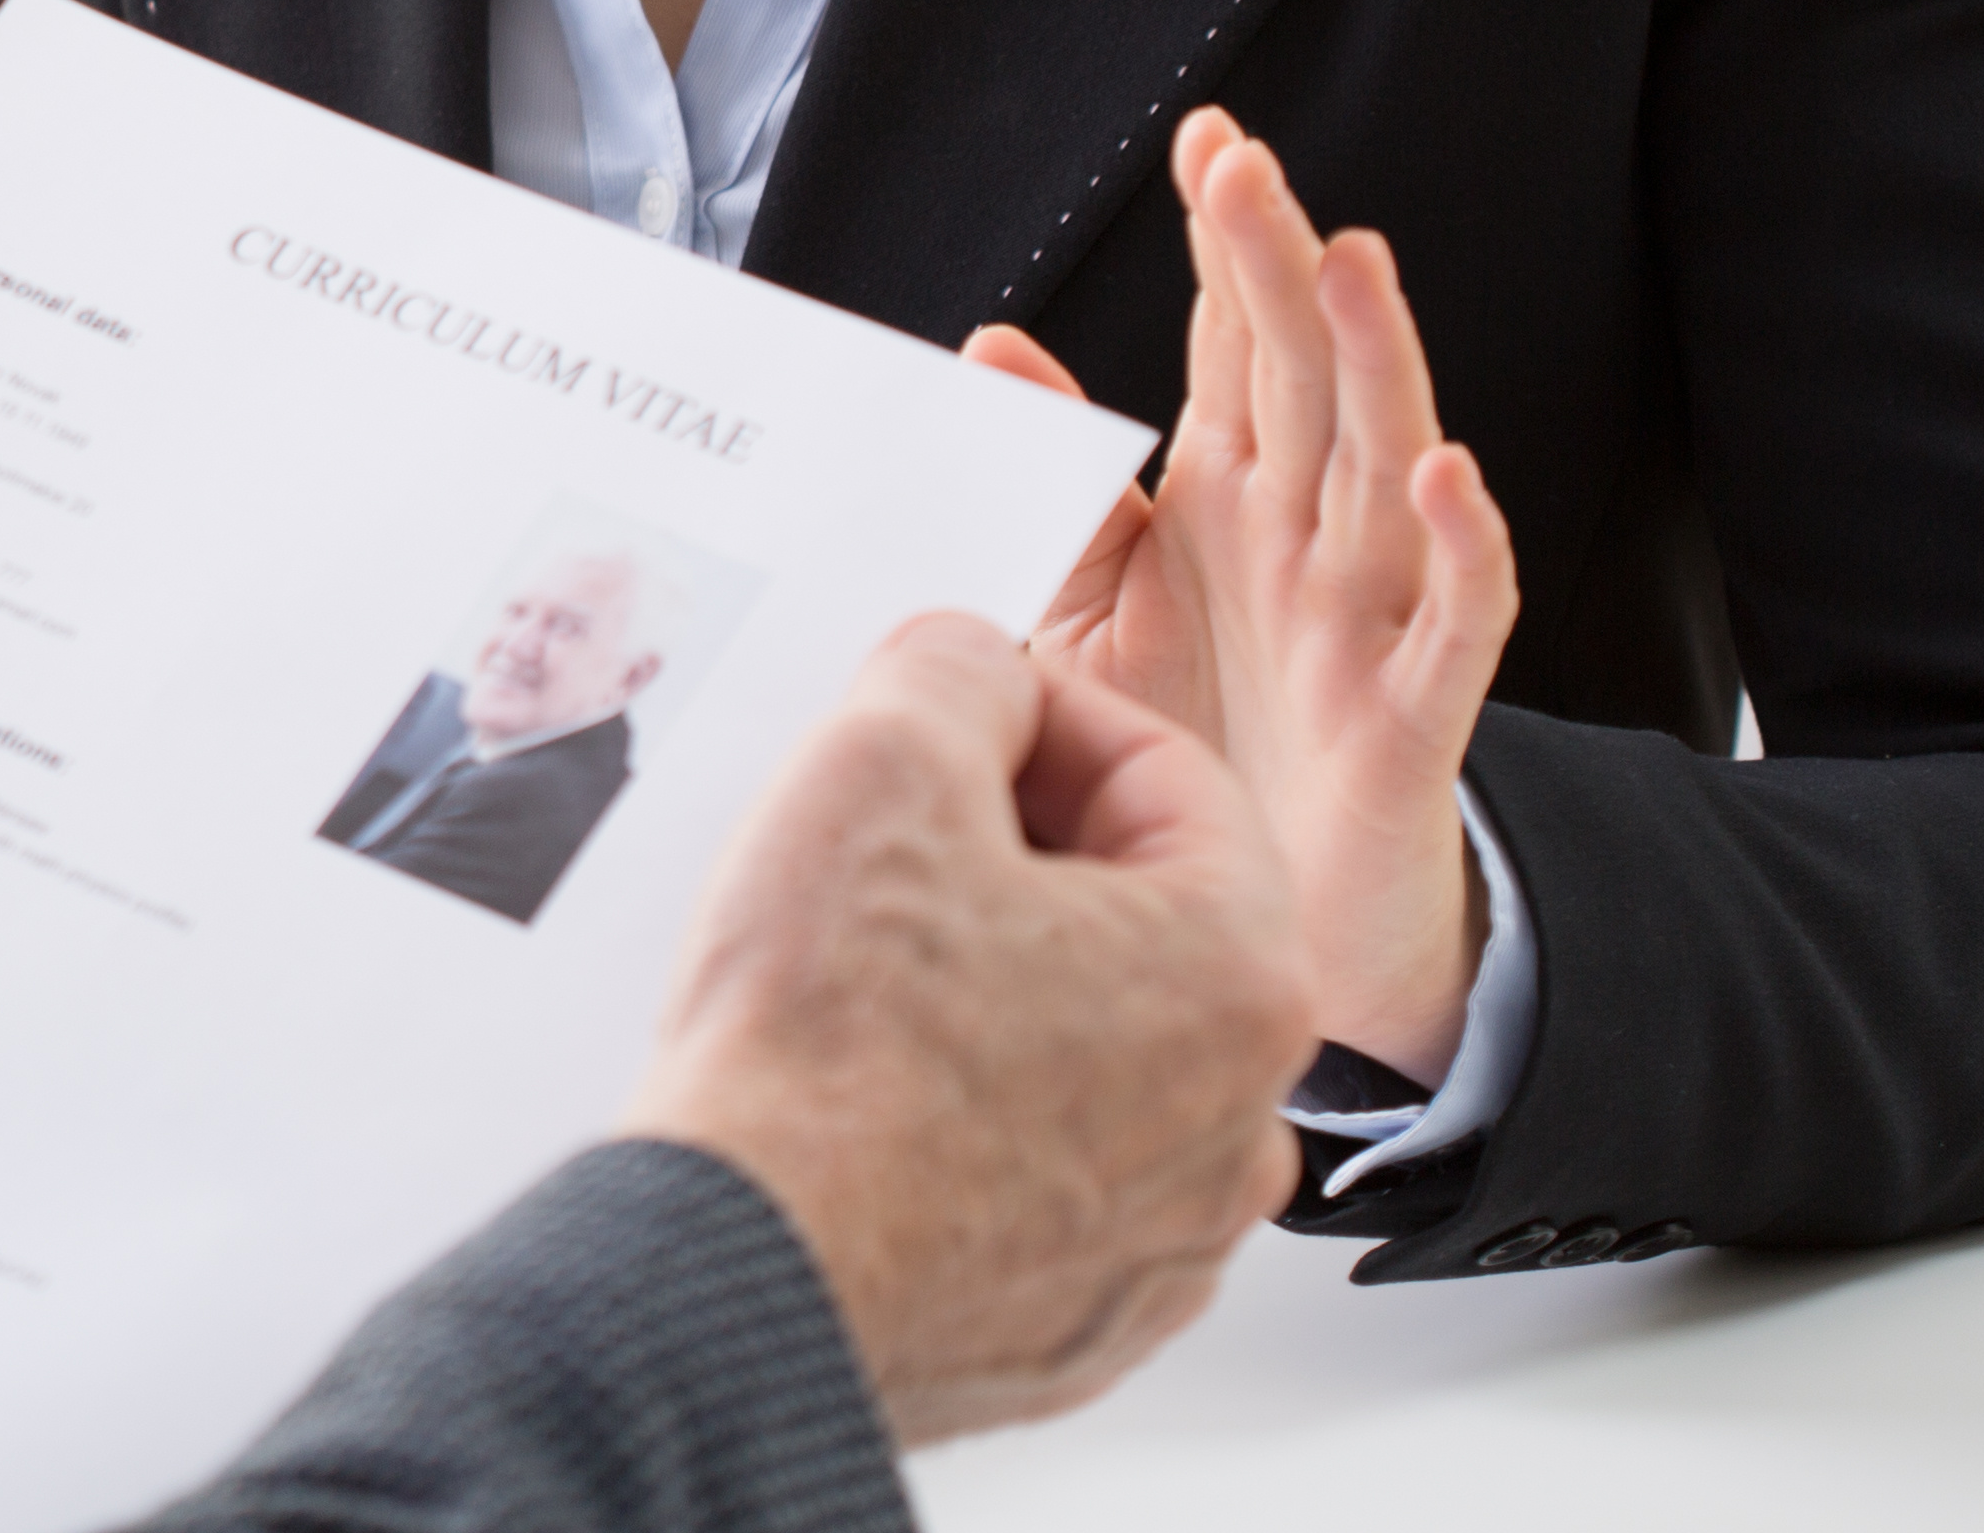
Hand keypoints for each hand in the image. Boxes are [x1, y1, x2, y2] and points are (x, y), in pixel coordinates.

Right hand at [627, 618, 1307, 1447]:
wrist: (742, 1274)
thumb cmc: (822, 1054)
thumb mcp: (878, 761)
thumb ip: (954, 666)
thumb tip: (974, 671)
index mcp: (1241, 975)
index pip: (1162, 772)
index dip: (1030, 713)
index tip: (940, 719)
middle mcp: (1241, 1120)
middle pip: (1136, 911)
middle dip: (1012, 850)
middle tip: (882, 834)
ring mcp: (1167, 1237)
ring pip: (1093, 1043)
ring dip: (994, 983)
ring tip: (862, 971)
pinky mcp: (1082, 1317)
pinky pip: (1046, 1166)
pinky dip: (973, 1116)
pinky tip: (869, 1091)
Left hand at [964, 107, 1518, 1081]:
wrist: (1272, 940)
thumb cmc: (1194, 765)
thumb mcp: (1092, 619)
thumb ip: (1064, 492)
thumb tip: (995, 350)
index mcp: (1229, 507)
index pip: (1235, 349)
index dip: (1228, 248)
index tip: (1209, 142)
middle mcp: (1305, 544)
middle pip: (1304, 378)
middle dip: (1279, 269)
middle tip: (1244, 167)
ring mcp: (1366, 622)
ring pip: (1386, 468)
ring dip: (1375, 363)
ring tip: (1350, 263)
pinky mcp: (1408, 719)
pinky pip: (1452, 623)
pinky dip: (1459, 547)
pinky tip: (1443, 475)